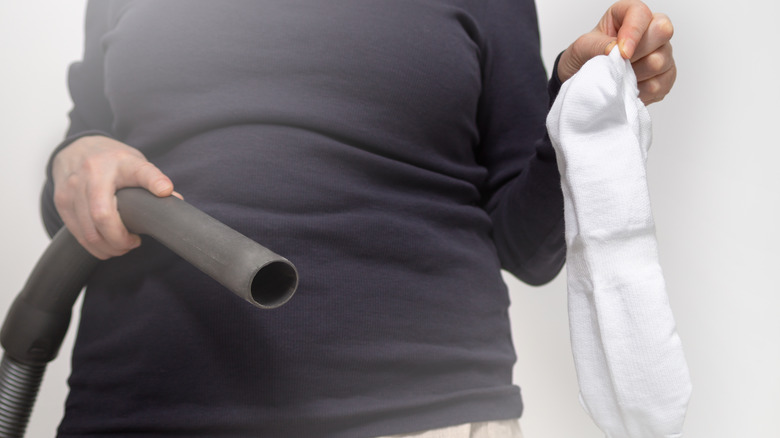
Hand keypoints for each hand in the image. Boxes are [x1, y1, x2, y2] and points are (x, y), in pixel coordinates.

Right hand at [52, 135, 179, 258]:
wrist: (77, 149)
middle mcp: (91, 173)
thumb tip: (175, 200)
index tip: (165, 191)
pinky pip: (77, 234)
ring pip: (88, 232)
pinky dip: (94, 246)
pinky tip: (106, 244)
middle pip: (103, 217)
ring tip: (122, 246)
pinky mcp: (61, 202)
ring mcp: (72, 188)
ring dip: (108, 247)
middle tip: (134, 242)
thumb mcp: (136, 162)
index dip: (154, 182)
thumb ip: (153, 180)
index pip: (140, 172)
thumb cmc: (112, 160)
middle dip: (120, 240)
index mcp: (117, 162)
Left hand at [556, 0, 675, 104]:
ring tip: (618, 77)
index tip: (621, 52)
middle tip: (618, 64)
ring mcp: (662, 54)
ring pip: (660, 62)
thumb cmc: (585, 59)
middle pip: (662, 32)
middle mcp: (651, 31)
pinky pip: (659, 84)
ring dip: (633, 75)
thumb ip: (598, 45)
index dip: (633, 32)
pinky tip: (627, 88)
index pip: (641, 13)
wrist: (584, 84)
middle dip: (636, 53)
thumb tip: (615, 50)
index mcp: (628, 15)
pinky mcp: (665, 78)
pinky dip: (639, 90)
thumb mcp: (582, 48)